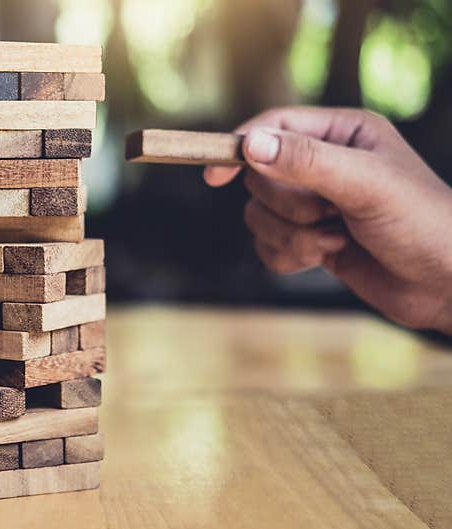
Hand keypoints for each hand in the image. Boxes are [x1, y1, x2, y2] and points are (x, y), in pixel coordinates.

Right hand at [205, 106, 451, 332]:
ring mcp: (315, 205)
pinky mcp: (309, 240)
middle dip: (289, 205)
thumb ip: (306, 161)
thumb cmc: (421, 224)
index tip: (216, 176)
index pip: (274, 126)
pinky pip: (267, 246)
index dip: (242, 148)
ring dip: (291, 235)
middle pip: (261, 176)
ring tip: (335, 241)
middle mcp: (324, 164)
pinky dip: (288, 256)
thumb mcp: (365, 184)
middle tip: (330, 214)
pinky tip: (325, 259)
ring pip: (259, 215)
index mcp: (342, 133)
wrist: (445, 285)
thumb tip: (249, 145)